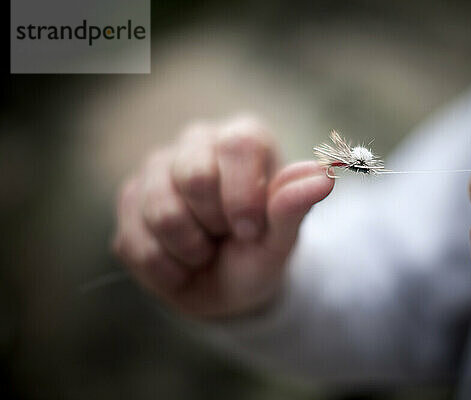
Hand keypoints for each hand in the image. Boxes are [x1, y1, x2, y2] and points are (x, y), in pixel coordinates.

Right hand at [112, 115, 333, 317]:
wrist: (224, 288)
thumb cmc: (258, 255)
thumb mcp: (281, 240)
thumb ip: (294, 208)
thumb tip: (325, 177)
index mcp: (242, 140)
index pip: (238, 144)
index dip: (244, 196)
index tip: (251, 232)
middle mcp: (196, 143)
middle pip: (194, 176)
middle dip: (215, 225)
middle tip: (226, 238)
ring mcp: (156, 170)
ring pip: (161, 211)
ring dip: (190, 250)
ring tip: (204, 251)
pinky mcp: (129, 201)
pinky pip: (136, 243)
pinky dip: (167, 270)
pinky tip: (181, 264)